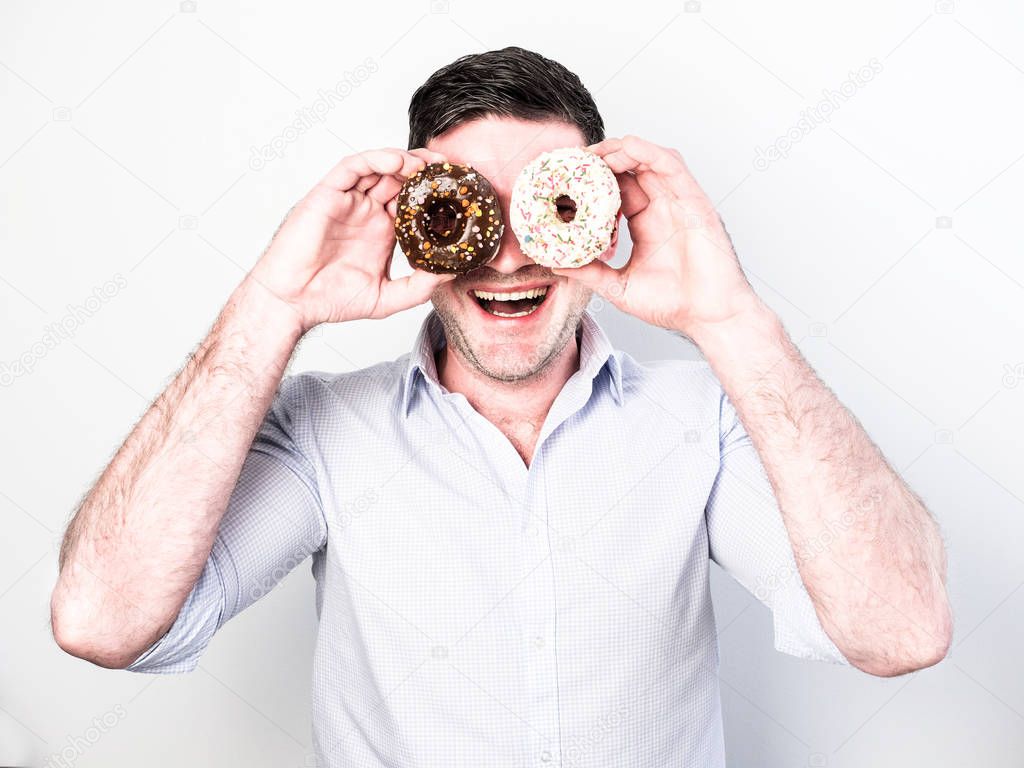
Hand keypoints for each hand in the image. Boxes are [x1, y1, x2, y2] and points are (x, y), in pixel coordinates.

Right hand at [249, 148, 455, 331]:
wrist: (293, 302)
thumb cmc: (331, 300)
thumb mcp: (388, 297)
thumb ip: (419, 286)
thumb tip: (452, 273)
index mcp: (383, 232)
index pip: (415, 203)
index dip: (437, 195)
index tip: (461, 193)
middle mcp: (367, 212)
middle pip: (402, 180)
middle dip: (427, 172)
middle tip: (451, 170)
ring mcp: (349, 201)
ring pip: (380, 168)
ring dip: (406, 160)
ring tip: (430, 164)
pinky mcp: (329, 194)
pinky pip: (354, 167)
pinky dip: (377, 159)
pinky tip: (399, 162)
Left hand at [551, 136, 759, 338]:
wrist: (709, 318)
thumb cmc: (674, 304)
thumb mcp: (619, 287)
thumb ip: (591, 272)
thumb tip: (556, 265)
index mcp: (646, 223)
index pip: (617, 187)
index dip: (593, 178)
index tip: (567, 177)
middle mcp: (662, 207)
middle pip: (631, 167)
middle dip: (603, 157)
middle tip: (575, 159)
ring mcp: (679, 202)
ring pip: (650, 159)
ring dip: (622, 149)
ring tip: (595, 152)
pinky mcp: (695, 201)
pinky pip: (671, 166)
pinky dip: (648, 151)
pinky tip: (626, 148)